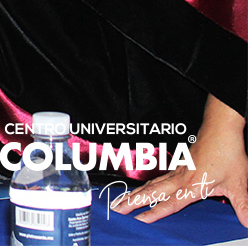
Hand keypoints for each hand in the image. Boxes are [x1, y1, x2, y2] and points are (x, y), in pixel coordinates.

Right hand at [110, 95, 246, 226]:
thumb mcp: (239, 185)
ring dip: (135, 193)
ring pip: (151, 185)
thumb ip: (243, 206)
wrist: (220, 130)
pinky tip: (143, 188)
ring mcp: (177, 171)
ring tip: (120, 200)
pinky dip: (146, 185)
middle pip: (150, 193)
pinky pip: (158, 178)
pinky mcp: (179, 166)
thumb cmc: (227, 153)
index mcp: (191, 185)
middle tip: (115, 209)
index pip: (168, 203)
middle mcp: (180, 179)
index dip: (153, 213)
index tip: (138, 221)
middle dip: (132, 202)